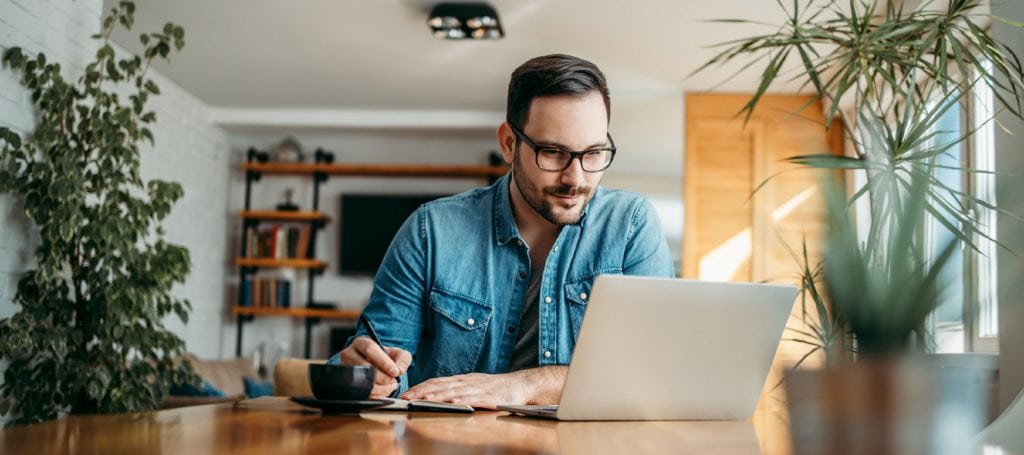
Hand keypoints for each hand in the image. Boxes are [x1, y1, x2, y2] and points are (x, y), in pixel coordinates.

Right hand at [339, 336, 411, 397]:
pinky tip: (383, 392)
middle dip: (382, 377)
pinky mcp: (347, 384)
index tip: (395, 372)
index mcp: (361, 343)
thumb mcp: (399, 355)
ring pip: (361, 382)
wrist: (378, 368)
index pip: (370, 349)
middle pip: (364, 366)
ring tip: (389, 386)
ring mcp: (346, 370)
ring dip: (380, 388)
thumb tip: (399, 370)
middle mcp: (349, 354)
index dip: (383, 361)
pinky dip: (375, 395)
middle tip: (393, 381)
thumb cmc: (387, 359)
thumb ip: (403, 359)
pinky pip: (360, 393)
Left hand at [401, 371, 528, 409]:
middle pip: (441, 385)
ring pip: (454, 391)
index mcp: (462, 379)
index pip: (437, 381)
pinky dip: (462, 400)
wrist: (519, 385)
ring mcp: (478, 389)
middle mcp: (467, 382)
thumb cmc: (495, 387)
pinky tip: (453, 402)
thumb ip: (456, 388)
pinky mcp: (489, 397)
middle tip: (407, 397)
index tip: (407, 393)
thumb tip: (436, 394)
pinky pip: (474, 398)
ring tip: (424, 400)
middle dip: (423, 392)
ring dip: (438, 396)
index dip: (421, 387)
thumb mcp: (473, 385)